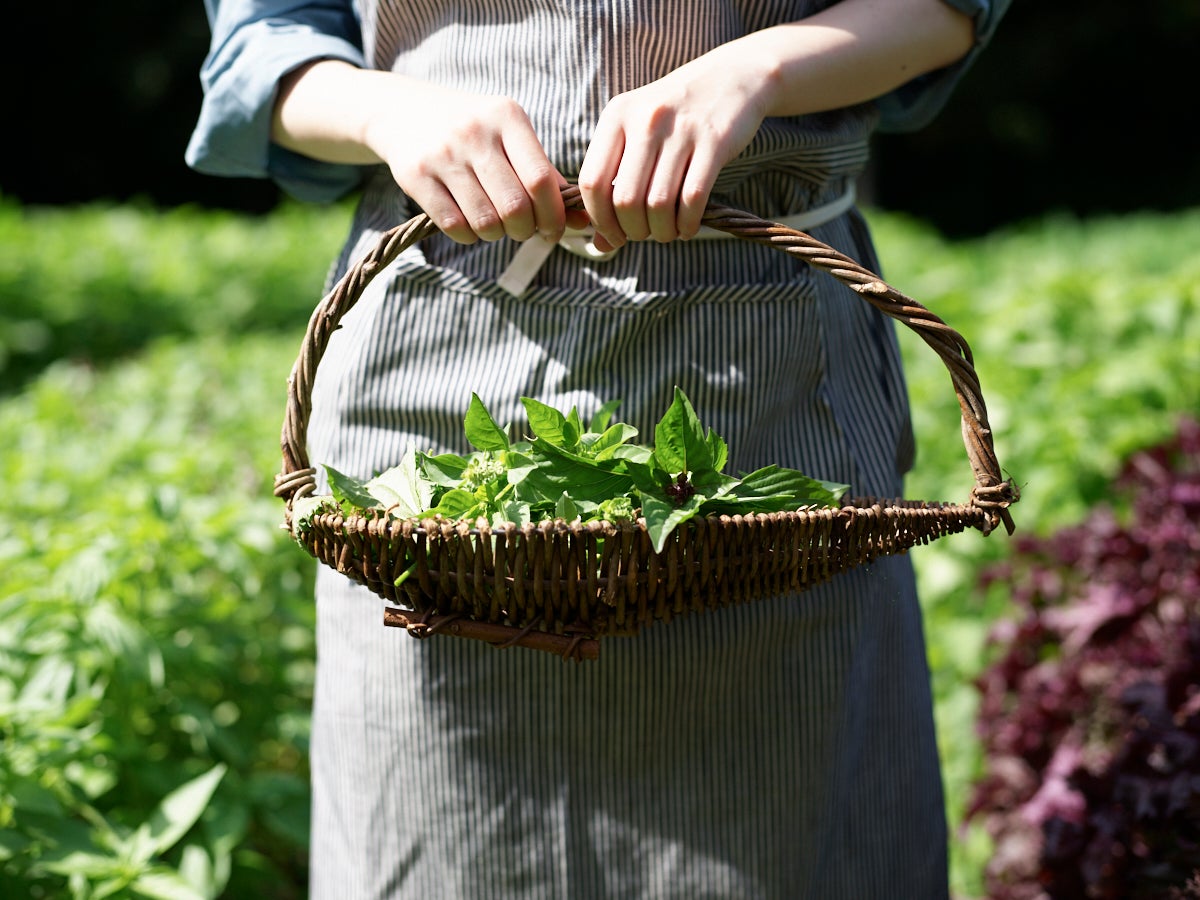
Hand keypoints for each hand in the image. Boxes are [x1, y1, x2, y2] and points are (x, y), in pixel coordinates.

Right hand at [364, 84, 588, 243]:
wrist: (403, 111)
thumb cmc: (475, 133)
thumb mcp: (511, 138)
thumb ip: (547, 178)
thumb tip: (584, 222)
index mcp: (507, 117)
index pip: (541, 181)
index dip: (554, 216)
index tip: (554, 229)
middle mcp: (474, 132)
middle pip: (516, 207)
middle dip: (525, 230)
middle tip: (523, 229)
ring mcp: (442, 153)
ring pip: (486, 222)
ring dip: (496, 235)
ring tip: (495, 224)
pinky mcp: (416, 175)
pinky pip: (454, 226)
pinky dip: (469, 236)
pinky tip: (470, 223)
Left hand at [577, 46, 774, 251]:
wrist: (732, 76)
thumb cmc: (675, 115)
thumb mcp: (637, 134)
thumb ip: (613, 183)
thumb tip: (599, 244)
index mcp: (616, 116)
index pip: (591, 181)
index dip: (599, 219)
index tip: (613, 235)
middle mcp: (645, 120)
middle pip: (624, 200)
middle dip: (633, 231)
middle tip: (644, 234)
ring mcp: (681, 129)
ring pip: (658, 204)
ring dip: (662, 231)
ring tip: (667, 232)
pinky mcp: (714, 141)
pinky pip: (692, 198)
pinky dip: (688, 224)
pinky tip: (688, 227)